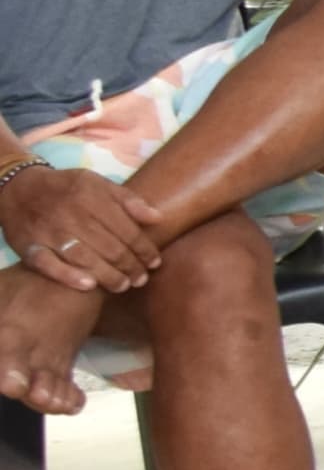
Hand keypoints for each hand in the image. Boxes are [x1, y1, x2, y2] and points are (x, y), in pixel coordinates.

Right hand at [0, 162, 166, 290]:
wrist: (19, 187)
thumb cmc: (68, 188)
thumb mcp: (98, 183)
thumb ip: (128, 200)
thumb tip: (158, 218)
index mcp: (92, 197)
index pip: (128, 230)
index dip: (145, 249)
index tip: (155, 262)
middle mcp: (71, 214)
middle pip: (110, 248)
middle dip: (131, 267)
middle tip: (141, 279)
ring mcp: (49, 231)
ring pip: (85, 259)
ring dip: (109, 276)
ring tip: (123, 286)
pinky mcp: (29, 245)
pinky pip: (48, 264)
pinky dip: (68, 276)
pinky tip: (89, 285)